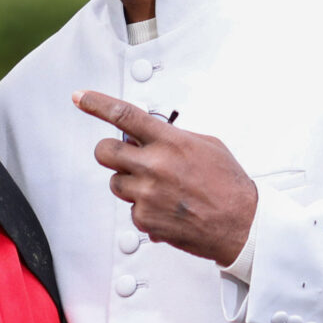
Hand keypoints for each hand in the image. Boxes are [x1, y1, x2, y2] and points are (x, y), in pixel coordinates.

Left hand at [75, 90, 257, 266]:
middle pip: (104, 152)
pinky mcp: (144, 219)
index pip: (124, 116)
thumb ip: (173, 137)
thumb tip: (149, 135)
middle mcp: (154, 166)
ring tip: (161, 189)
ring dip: (130, 183)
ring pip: (115, 182)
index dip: (97, 103)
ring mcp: (147, 194)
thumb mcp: (207, 145)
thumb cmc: (228, 184)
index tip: (80, 98)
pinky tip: (168, 208)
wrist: (242, 224)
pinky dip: (145, 209)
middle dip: (110, 152)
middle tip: (125, 157)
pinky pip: (130, 209)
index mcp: (170, 142)